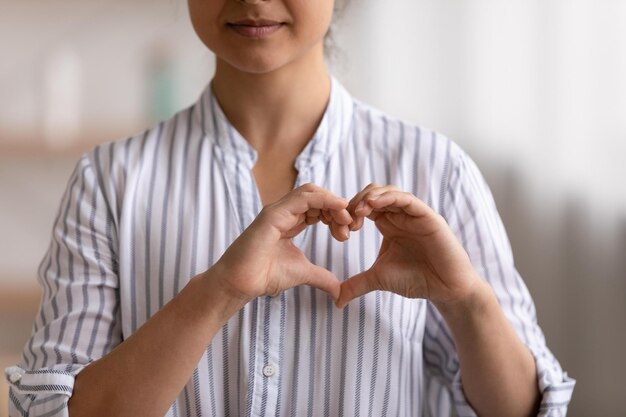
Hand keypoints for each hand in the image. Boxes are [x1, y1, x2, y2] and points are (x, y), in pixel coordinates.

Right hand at [209, 184, 351, 302]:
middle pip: (317, 197)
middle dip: (337, 208)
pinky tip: (338, 208)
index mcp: (290, 221)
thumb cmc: (264, 275)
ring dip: (333, 203)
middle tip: (349, 227)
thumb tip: (339, 291)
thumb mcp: (303, 273)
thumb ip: (322, 277)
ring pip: (311, 192)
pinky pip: (302, 198)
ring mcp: (277, 210)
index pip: (318, 207)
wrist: (240, 283)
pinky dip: (324, 199)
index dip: (336, 215)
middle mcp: (284, 212)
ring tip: (346, 219)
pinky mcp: (273, 213)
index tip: (347, 233)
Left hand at [336, 184, 479, 307]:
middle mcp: (400, 215)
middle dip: (355, 204)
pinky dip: (389, 198)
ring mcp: (413, 214)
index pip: (364, 206)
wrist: (445, 289)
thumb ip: (357, 284)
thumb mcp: (379, 279)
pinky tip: (374, 204)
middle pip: (373, 194)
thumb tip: (336, 301)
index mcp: (387, 224)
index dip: (348, 214)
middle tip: (346, 222)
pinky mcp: (427, 216)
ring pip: (388, 192)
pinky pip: (407, 199)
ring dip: (370, 197)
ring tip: (358, 211)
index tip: (340, 232)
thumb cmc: (416, 280)